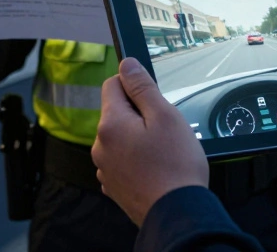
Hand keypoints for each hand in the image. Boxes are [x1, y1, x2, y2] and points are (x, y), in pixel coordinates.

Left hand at [91, 58, 208, 225]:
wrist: (177, 212)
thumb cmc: (175, 165)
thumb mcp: (164, 115)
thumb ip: (142, 87)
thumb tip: (126, 64)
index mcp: (110, 124)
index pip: (112, 84)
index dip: (134, 85)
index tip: (152, 99)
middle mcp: (100, 145)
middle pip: (116, 113)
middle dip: (138, 114)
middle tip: (163, 129)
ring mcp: (105, 168)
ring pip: (120, 138)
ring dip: (136, 138)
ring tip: (162, 152)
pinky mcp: (113, 185)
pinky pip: (122, 160)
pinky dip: (135, 159)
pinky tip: (155, 168)